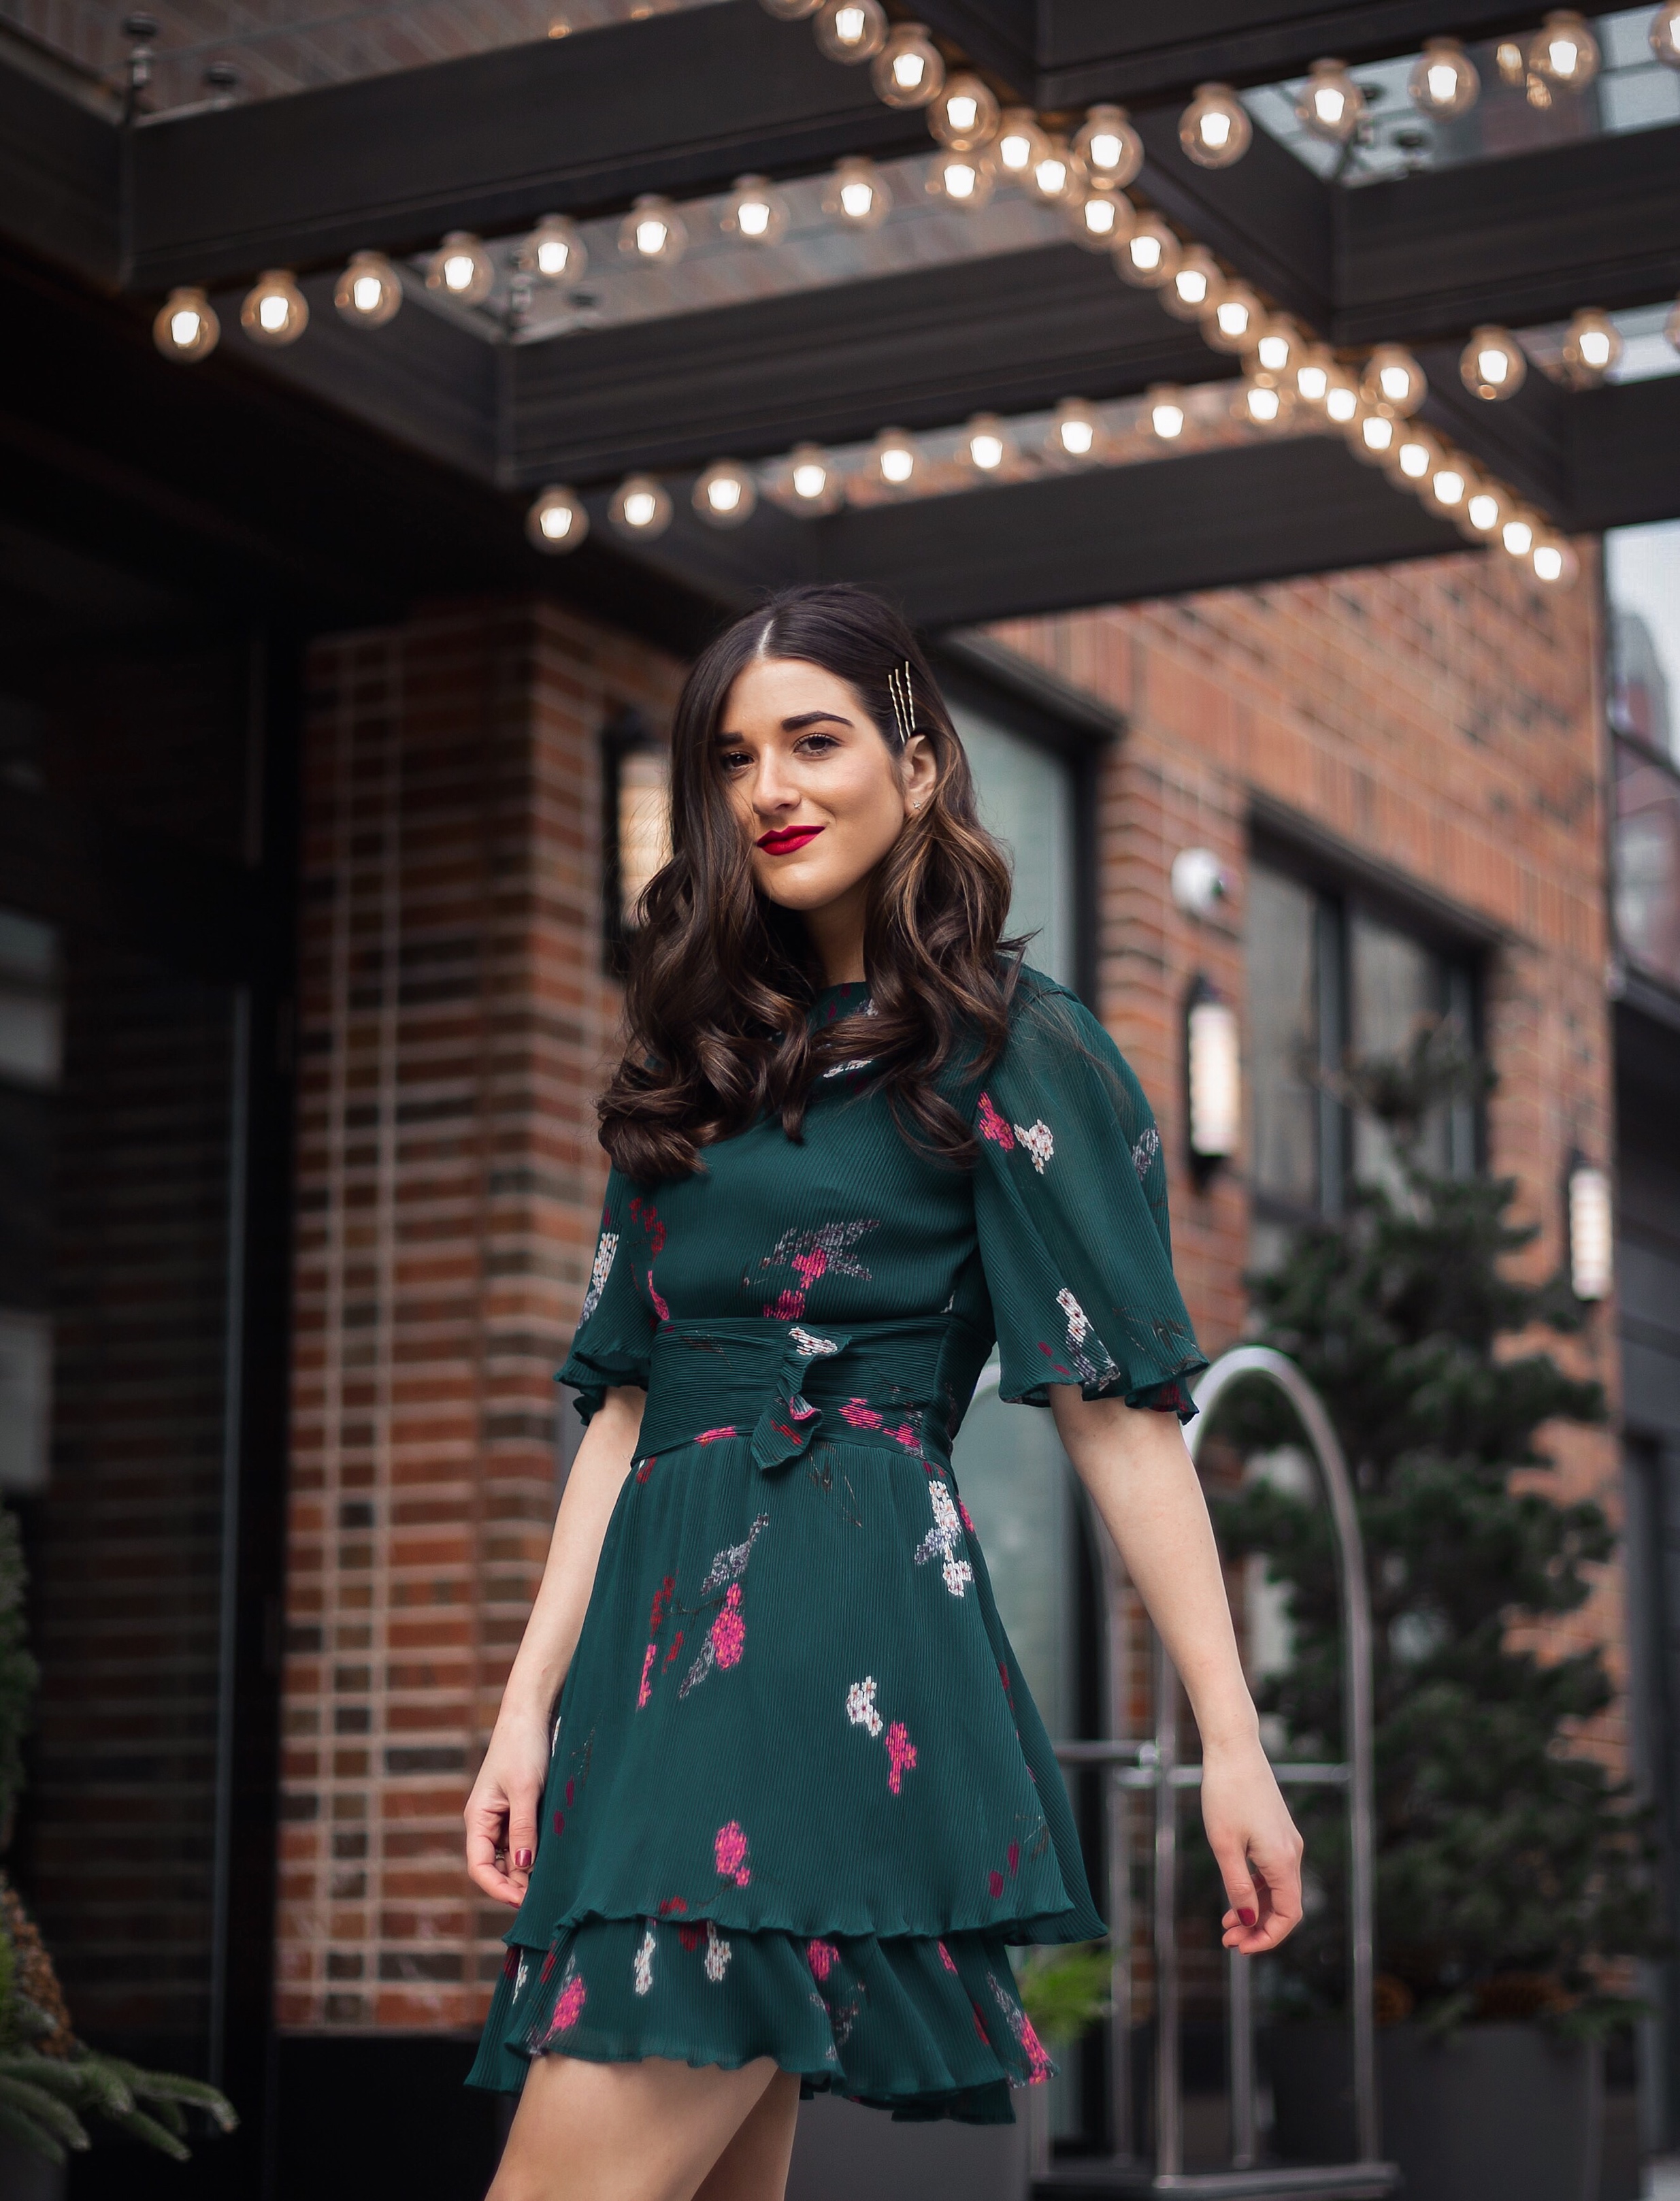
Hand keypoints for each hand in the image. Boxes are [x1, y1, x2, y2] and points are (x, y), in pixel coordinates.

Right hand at [464, 1706, 552, 1906]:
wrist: (531, 1713)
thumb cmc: (523, 1747)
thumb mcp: (526, 1790)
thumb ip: (524, 1829)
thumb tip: (524, 1868)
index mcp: (478, 1818)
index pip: (479, 1867)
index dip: (498, 1889)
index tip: (523, 1902)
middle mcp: (486, 1822)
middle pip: (496, 1866)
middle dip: (516, 1884)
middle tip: (546, 1896)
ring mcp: (503, 1816)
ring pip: (513, 1855)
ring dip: (528, 1870)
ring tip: (554, 1880)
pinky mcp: (519, 1809)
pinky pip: (524, 1840)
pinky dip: (536, 1851)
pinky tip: (555, 1857)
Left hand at [1201, 1732, 1304, 1954]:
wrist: (1233, 1749)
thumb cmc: (1225, 1793)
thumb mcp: (1225, 1845)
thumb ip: (1238, 1886)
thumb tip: (1248, 1920)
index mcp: (1283, 1860)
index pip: (1288, 1917)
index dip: (1267, 1938)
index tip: (1240, 1947)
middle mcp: (1292, 1853)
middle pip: (1285, 1907)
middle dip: (1258, 1928)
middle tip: (1228, 1940)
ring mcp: (1287, 1841)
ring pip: (1279, 1890)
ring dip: (1257, 1910)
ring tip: (1227, 1923)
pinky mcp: (1278, 1831)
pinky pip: (1273, 1871)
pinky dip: (1258, 1889)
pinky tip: (1236, 1894)